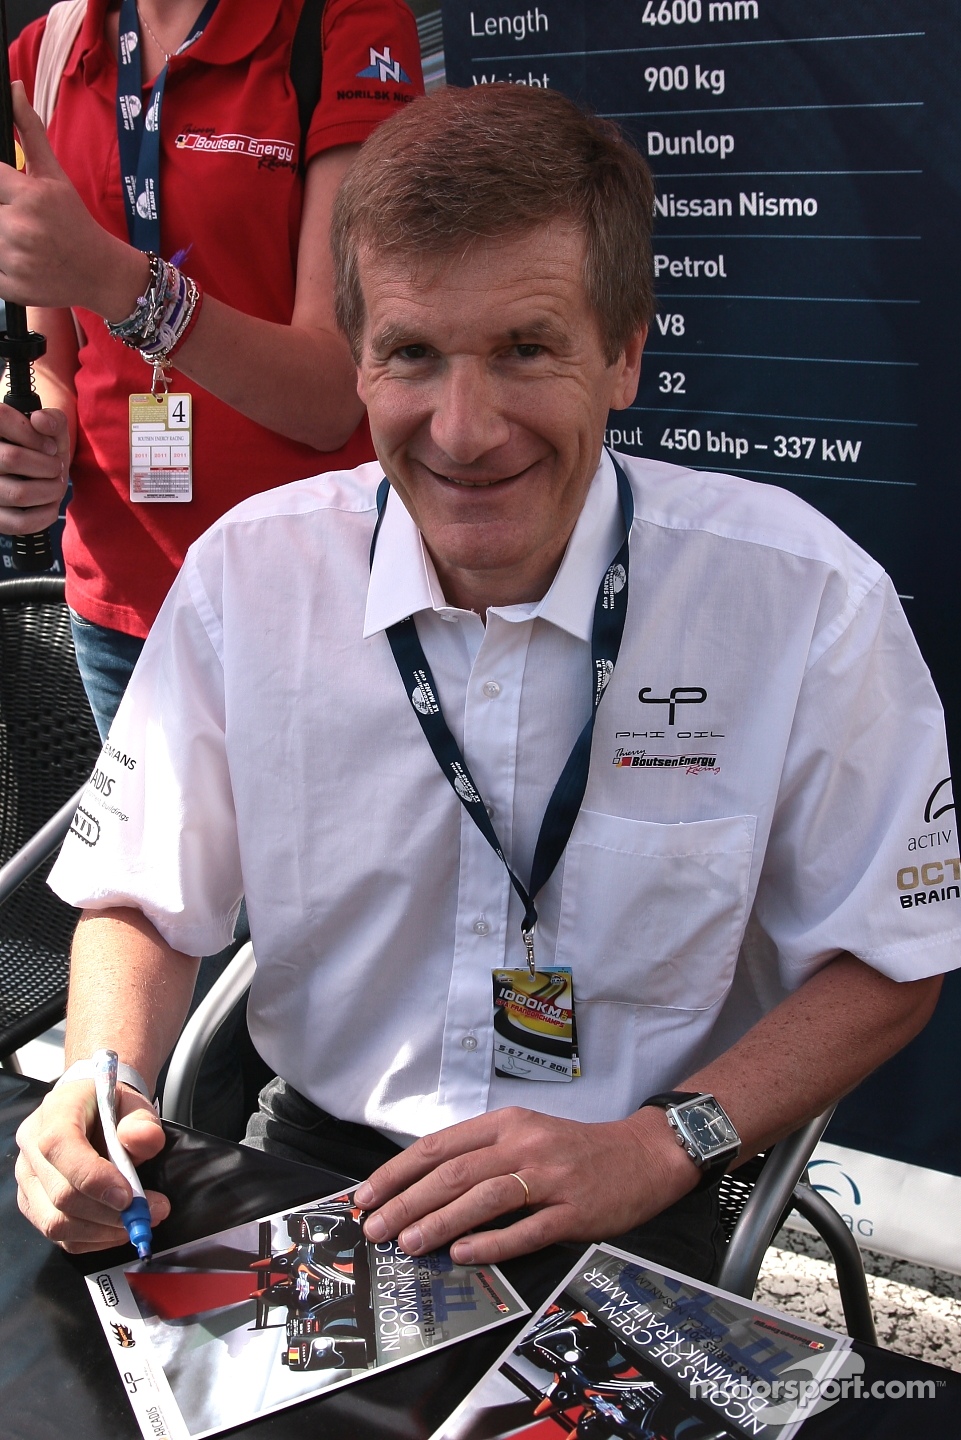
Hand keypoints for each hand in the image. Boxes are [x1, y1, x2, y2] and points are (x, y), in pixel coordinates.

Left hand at [0, 82, 146, 316]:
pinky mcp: (11, 287)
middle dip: (1, 212)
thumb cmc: (74, 221)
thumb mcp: (55, 175)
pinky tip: (17, 259)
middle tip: (15, 216)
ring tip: (18, 237)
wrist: (100, 273)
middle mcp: (21, 228)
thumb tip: (14, 89)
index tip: (9, 193)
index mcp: (29, 196)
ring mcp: (15, 260)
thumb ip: (29, 132)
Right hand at [0, 403, 68, 532]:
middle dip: (48, 465)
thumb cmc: (43, 450)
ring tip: (55, 484)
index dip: (31, 434)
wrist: (39, 477)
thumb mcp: (51, 430)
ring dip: (51, 490)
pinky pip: (22, 523)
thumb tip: (40, 421)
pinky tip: (50, 504)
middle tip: (55, 467)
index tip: (49, 446)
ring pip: (20, 493)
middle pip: (13, 459)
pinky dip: (46, 514)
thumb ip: (52, 419)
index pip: (1, 419)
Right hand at [15, 1079, 169, 1252]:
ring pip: (56, 1222)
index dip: (94, 1177)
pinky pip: (59, 1235)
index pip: (61, 1146)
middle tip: (150, 1213)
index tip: (128, 1197)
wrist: (92, 1110)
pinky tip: (118, 1230)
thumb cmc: (111, 1107)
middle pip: (61, 1193)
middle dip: (109, 1213)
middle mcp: (31, 1148)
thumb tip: (144, 1139)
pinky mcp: (33, 1204)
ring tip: (138, 1223)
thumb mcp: (134, 1104)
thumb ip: (142, 1122)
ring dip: (103, 1231)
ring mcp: (28, 1179)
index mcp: (55, 1112)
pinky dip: (93, 1240)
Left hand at [354, 1105, 696, 1265]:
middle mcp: (524, 1145)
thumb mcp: (524, 1134)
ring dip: (440, 1223)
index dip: (398, 1172)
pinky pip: (526, 1229)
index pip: (439, 1146)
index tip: (367, 1196)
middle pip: (454, 1173)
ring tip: (409, 1244)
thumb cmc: (574, 1150)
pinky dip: (491, 1243)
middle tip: (376, 1229)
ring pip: (483, 1199)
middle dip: (407, 1203)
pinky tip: (463, 1254)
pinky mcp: (573, 1211)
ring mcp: (549, 1179)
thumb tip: (422, 1186)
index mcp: (506, 1124)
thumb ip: (480, 1155)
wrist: (642, 1155)